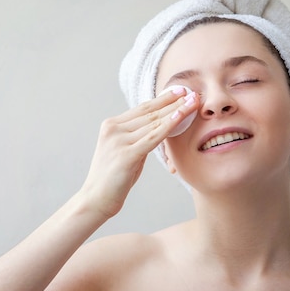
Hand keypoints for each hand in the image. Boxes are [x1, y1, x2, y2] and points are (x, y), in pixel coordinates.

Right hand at [80, 88, 198, 218]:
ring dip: (176, 110)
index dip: (163, 99)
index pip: (142, 109)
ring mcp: (119, 141)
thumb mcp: (126, 152)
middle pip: (149, 112)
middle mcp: (113, 129)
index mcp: (111, 126)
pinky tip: (181, 116)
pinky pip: (153, 137)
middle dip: (173, 101)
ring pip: (153, 122)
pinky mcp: (126, 155)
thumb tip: (160, 129)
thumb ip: (139, 139)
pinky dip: (169, 125)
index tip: (180, 91)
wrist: (96, 199)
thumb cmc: (114, 179)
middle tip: (192, 92)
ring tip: (193, 102)